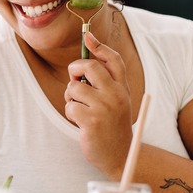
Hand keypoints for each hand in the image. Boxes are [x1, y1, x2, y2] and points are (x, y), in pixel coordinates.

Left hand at [64, 32, 132, 177]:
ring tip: (79, 109)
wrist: (119, 156)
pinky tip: (79, 122)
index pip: (113, 60)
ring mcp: (105, 108)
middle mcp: (116, 95)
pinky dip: (70, 112)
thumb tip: (82, 62)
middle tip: (74, 81)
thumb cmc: (111, 125)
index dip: (99, 45)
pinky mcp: (92, 121)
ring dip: (70, 98)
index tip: (87, 36)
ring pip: (74, 88)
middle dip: (74, 70)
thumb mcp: (115, 101)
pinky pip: (70, 106)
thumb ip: (104, 83)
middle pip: (89, 66)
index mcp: (122, 88)